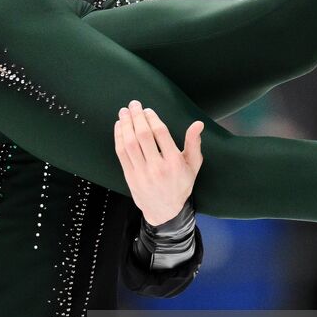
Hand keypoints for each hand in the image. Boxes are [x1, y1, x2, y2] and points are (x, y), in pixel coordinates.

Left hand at [113, 100, 203, 225]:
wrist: (164, 211)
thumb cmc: (180, 185)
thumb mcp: (193, 166)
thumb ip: (194, 144)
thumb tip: (198, 124)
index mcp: (174, 162)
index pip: (161, 134)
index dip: (152, 118)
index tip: (148, 110)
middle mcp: (157, 167)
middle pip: (143, 136)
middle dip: (137, 117)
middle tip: (133, 105)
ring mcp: (142, 172)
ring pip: (130, 143)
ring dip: (125, 125)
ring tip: (124, 112)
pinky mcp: (130, 176)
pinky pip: (121, 153)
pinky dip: (119, 137)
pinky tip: (119, 126)